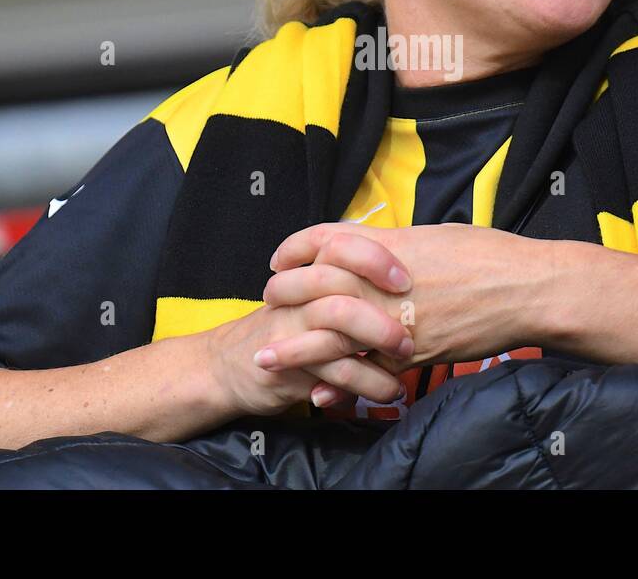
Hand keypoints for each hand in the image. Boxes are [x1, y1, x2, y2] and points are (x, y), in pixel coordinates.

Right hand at [205, 259, 414, 415]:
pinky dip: (368, 384)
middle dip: (382, 312)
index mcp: (307, 273)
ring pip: (339, 335)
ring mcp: (293, 334)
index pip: (340, 246)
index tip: (404, 278)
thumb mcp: (307, 295)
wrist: (227, 365)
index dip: (374, 258)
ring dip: (379, 350)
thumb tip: (403, 274)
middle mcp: (298, 298)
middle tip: (410, 333)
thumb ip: (345, 280)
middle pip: (341, 288)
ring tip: (404, 362)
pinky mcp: (290, 370)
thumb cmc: (284, 328)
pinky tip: (389, 390)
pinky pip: (335, 376)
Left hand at [262, 223, 549, 394]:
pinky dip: (339, 383)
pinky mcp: (411, 352)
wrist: (526, 288)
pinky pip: (365, 370)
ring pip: (329, 333)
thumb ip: (395, 245)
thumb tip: (372, 248)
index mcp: (387, 245)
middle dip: (283, 294)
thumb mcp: (433, 236)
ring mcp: (394, 318)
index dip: (294, 248)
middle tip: (267, 303)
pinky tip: (320, 393)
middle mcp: (382, 280)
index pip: (321, 240)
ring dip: (294, 348)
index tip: (280, 258)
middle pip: (313, 284)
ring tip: (267, 358)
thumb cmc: (488, 256)